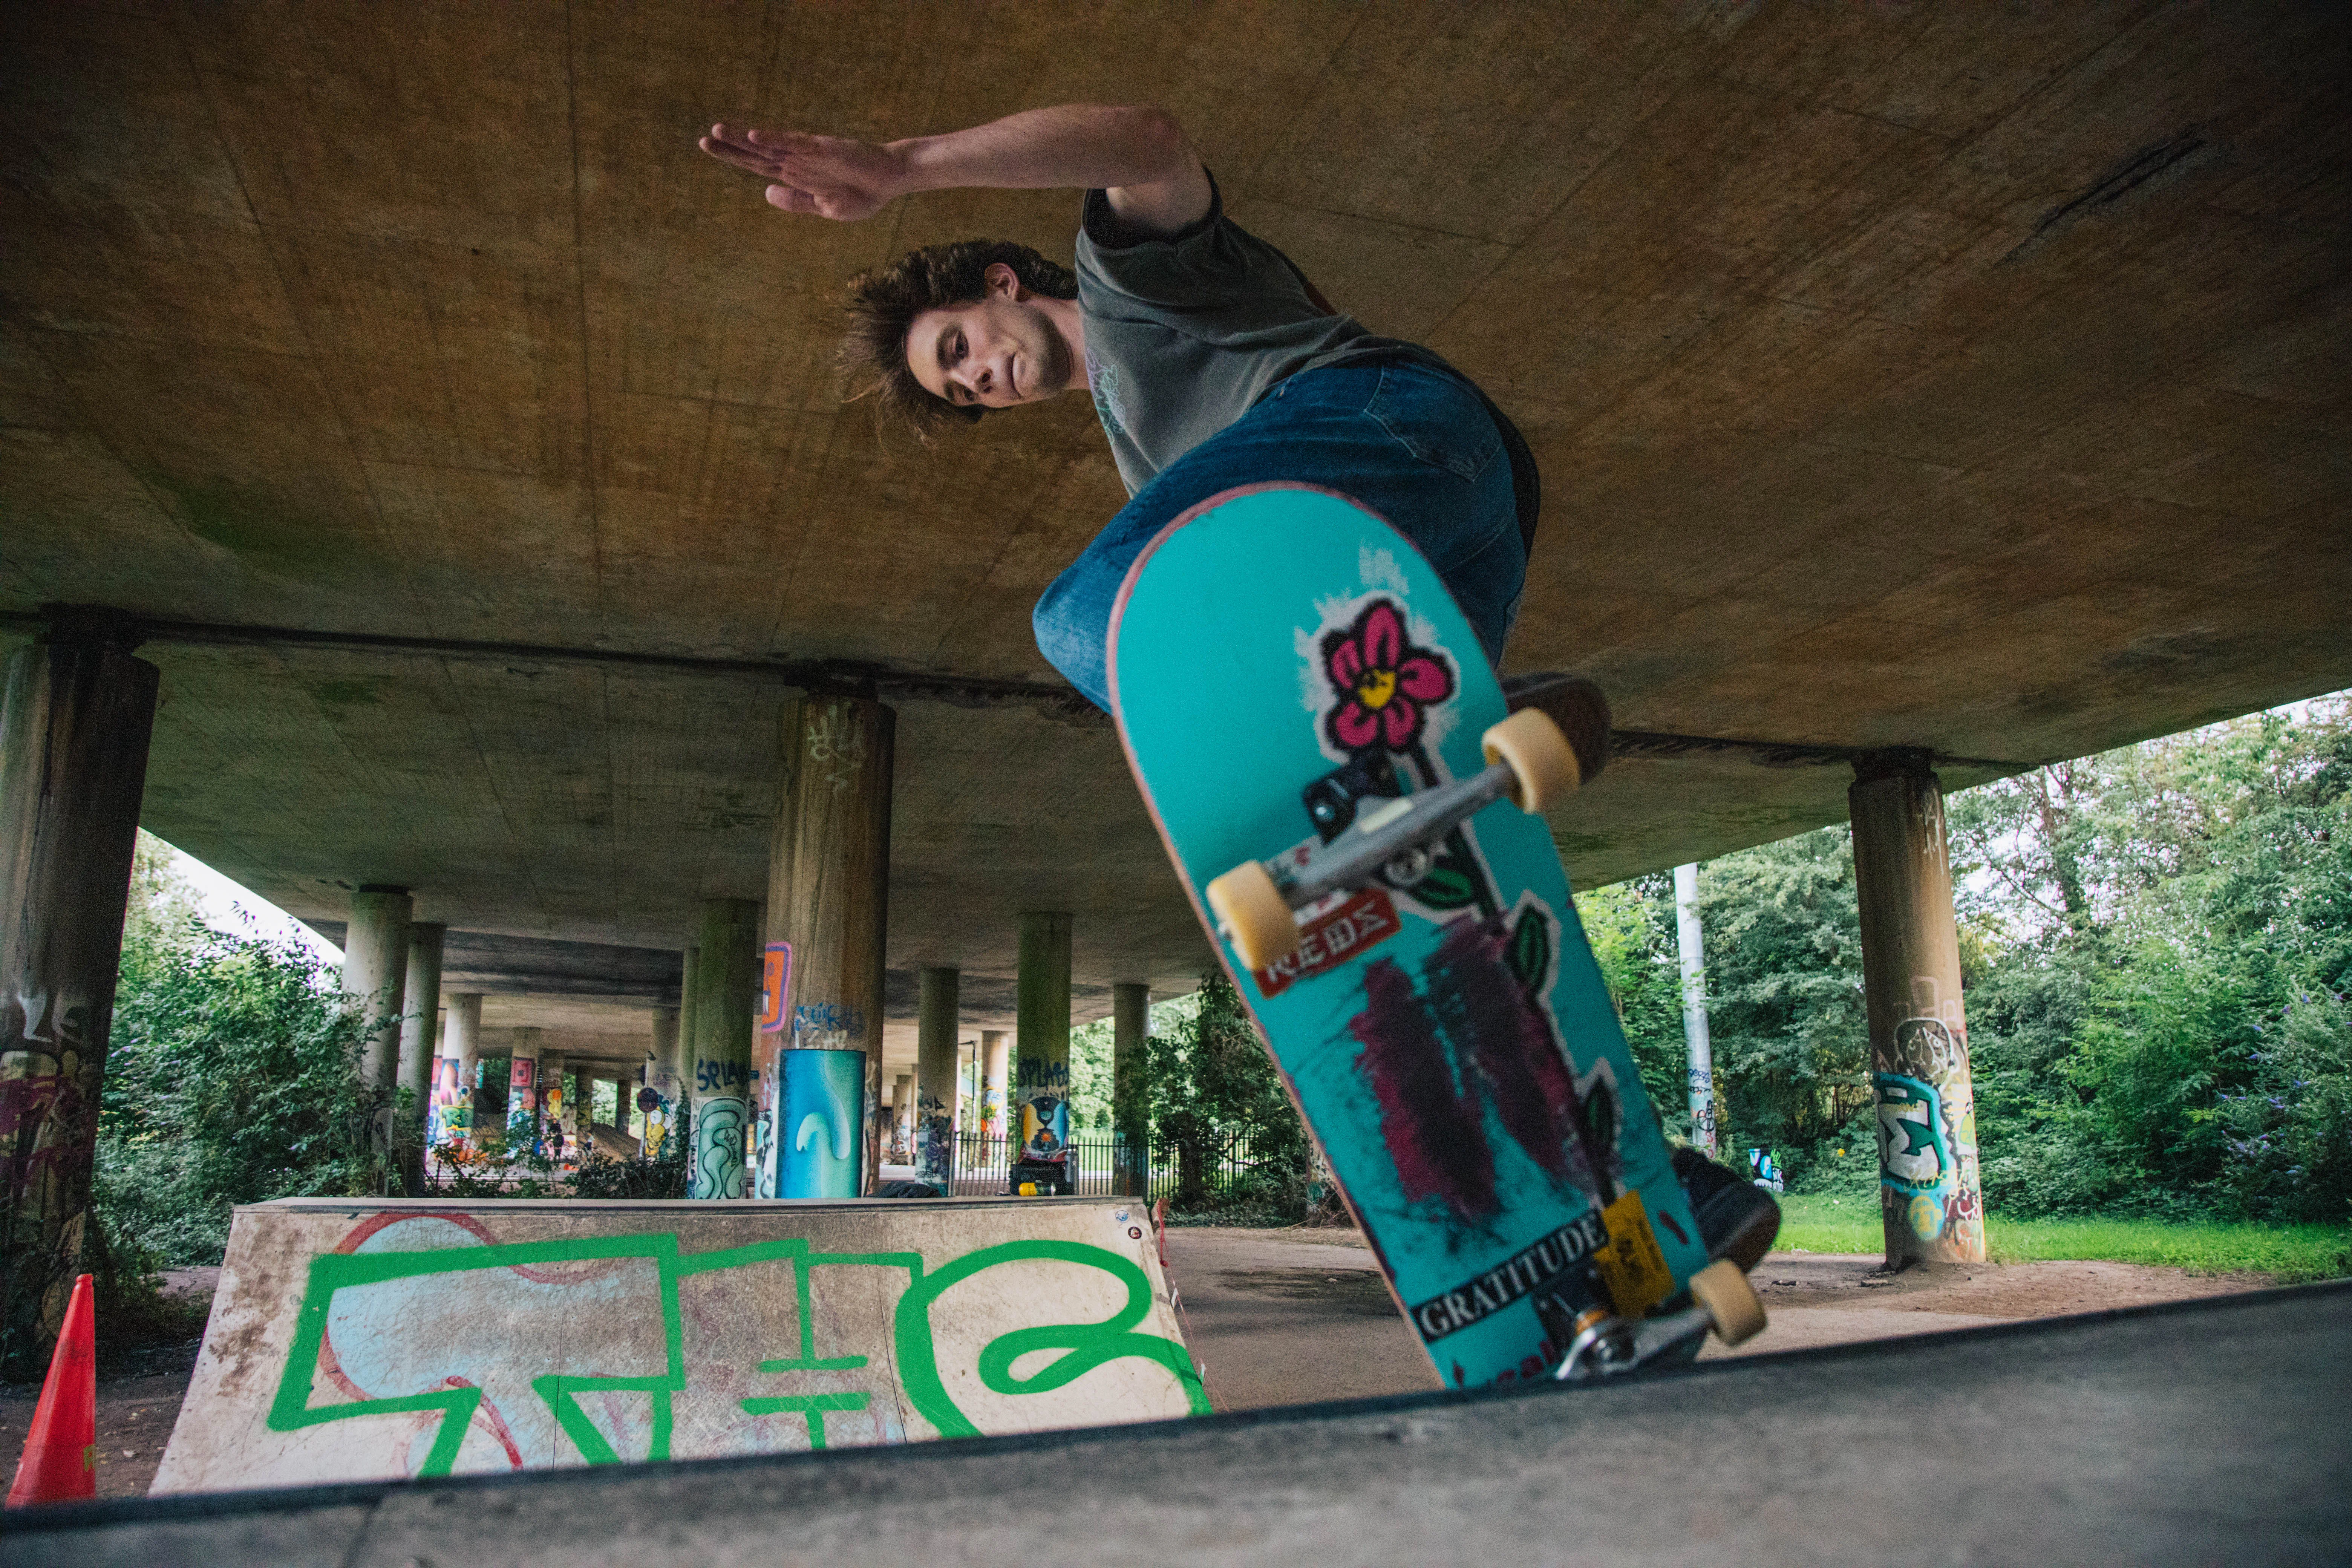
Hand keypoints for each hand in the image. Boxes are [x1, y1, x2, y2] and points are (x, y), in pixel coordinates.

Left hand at [697, 123, 905, 220]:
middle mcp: (798, 161)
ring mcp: (809, 154)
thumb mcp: (824, 207)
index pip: (758, 166)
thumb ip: (796, 202)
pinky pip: (795, 143)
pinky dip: (775, 140)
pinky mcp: (823, 149)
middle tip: (703, 140)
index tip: (709, 147)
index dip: (734, 157)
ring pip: (771, 145)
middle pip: (757, 154)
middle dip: (730, 148)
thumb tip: (765, 193)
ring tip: (718, 131)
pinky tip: (755, 137)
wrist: (892, 181)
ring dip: (744, 140)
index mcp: (796, 175)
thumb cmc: (863, 194)